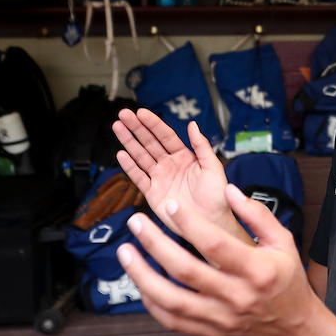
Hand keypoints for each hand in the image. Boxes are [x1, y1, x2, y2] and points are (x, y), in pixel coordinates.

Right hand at [112, 109, 232, 239]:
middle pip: (150, 143)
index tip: (140, 113)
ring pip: (141, 156)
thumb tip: (193, 125)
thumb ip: (202, 146)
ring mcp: (160, 178)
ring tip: (117, 127)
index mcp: (186, 157)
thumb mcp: (213, 167)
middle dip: (136, 128)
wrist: (212, 222)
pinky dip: (129, 166)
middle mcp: (171, 165)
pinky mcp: (153, 193)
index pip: (166, 136)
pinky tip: (121, 154)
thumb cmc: (218, 197)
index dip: (153, 124)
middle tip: (123, 114)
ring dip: (129, 142)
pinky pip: (138, 177)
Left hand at [117, 184, 321, 335]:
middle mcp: (237, 296)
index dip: (189, 223)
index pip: (216, 244)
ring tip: (125, 252)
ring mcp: (220, 317)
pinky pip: (171, 319)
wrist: (294, 331)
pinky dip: (151, 300)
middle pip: (185, 269)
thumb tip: (230, 192)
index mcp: (258, 271)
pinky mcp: (209, 332)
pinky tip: (141, 281)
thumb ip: (258, 215)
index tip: (171, 206)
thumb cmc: (288, 283)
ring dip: (141, 274)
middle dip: (155, 243)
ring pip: (170, 299)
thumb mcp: (284, 243)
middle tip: (136, 222)